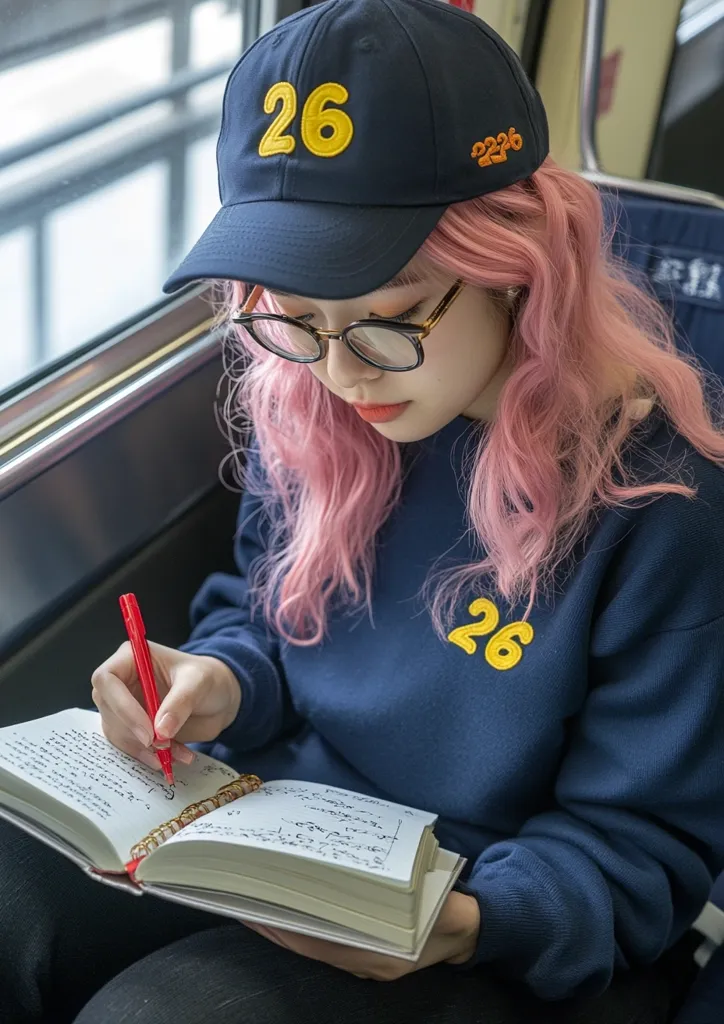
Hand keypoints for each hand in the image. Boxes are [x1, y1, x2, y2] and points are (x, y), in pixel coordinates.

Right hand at [91, 642, 240, 770]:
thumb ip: (180, 703)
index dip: (121, 706)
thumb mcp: (199, 682)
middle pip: (107, 710)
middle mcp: (122, 683)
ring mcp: (125, 707)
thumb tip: (160, 732)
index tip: (147, 730)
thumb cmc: (207, 678)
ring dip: (143, 749)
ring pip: (116, 733)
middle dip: (132, 732)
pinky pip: (131, 747)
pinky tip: (174, 757)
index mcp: (132, 658)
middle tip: (161, 744)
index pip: (106, 679)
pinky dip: (150, 756)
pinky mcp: (133, 729)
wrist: (218, 698)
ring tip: (174, 752)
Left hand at [244, 891, 479, 980]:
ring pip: (310, 946)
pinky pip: (323, 943)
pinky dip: (301, 928)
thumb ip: (398, 886)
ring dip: (282, 927)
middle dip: (273, 926)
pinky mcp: (364, 955)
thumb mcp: (429, 896)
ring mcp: (364, 963)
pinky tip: (286, 911)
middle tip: (241, 900)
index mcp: (381, 955)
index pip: (319, 943)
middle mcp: (366, 964)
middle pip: (308, 946)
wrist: (471, 932)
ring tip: (252, 904)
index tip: (256, 906)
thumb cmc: (449, 908)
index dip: (284, 927)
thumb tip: (359, 864)